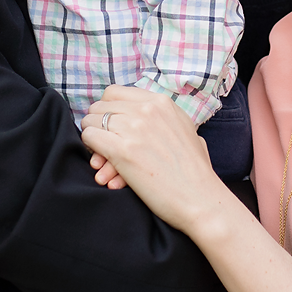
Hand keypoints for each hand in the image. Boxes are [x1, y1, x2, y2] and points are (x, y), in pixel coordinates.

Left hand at [80, 85, 225, 233]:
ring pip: (91, 120)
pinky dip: (92, 150)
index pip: (115, 92)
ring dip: (93, 139)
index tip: (111, 126)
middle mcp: (147, 110)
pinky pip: (90, 137)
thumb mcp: (187, 131)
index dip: (108, 110)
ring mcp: (134, 128)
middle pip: (100, 106)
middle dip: (98, 125)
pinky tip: (101, 164)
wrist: (201, 199)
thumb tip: (145, 117)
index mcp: (162, 102)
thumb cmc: (196, 172)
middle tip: (102, 143)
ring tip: (101, 157)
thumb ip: (166, 118)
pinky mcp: (122, 150)